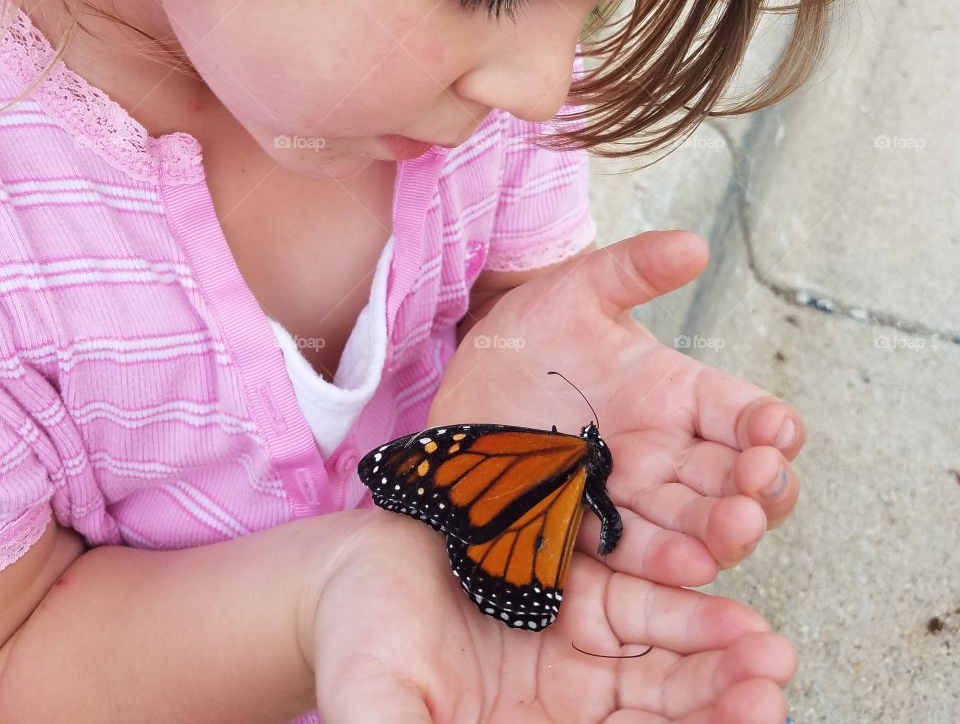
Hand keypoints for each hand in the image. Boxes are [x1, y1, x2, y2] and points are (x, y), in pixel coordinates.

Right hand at [311, 507, 795, 722]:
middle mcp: (569, 709)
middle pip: (660, 721)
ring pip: (667, 668)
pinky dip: (689, 608)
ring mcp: (578, 650)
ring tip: (769, 653)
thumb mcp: (380, 709)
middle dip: (719, 710)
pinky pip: (646, 604)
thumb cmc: (358, 646)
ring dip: (721, 664)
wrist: (351, 569)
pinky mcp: (579, 590)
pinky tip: (732, 614)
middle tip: (770, 692)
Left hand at [430, 231, 804, 586]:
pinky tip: (689, 568)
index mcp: (679, 394)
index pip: (746, 414)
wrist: (463, 391)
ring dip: (726, 531)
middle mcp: (668, 451)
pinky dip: (666, 562)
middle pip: (738, 480)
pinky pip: (636, 553)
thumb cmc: (527, 336)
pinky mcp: (589, 528)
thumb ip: (633, 267)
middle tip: (762, 486)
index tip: (777, 432)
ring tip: (737, 529)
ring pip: (698, 523)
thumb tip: (695, 244)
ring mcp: (630, 495)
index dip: (771, 425)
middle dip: (762, 488)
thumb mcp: (576, 290)